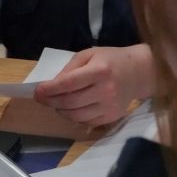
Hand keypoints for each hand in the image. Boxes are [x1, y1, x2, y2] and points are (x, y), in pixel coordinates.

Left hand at [34, 44, 154, 127]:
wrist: (139, 72)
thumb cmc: (110, 60)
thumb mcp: (88, 55)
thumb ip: (69, 69)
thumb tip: (51, 86)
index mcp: (100, 71)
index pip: (68, 84)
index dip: (49, 90)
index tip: (37, 91)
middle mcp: (106, 91)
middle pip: (70, 102)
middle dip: (51, 101)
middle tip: (43, 97)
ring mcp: (109, 107)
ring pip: (75, 116)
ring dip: (61, 110)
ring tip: (57, 102)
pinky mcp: (111, 117)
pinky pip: (85, 122)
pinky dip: (74, 116)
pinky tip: (72, 107)